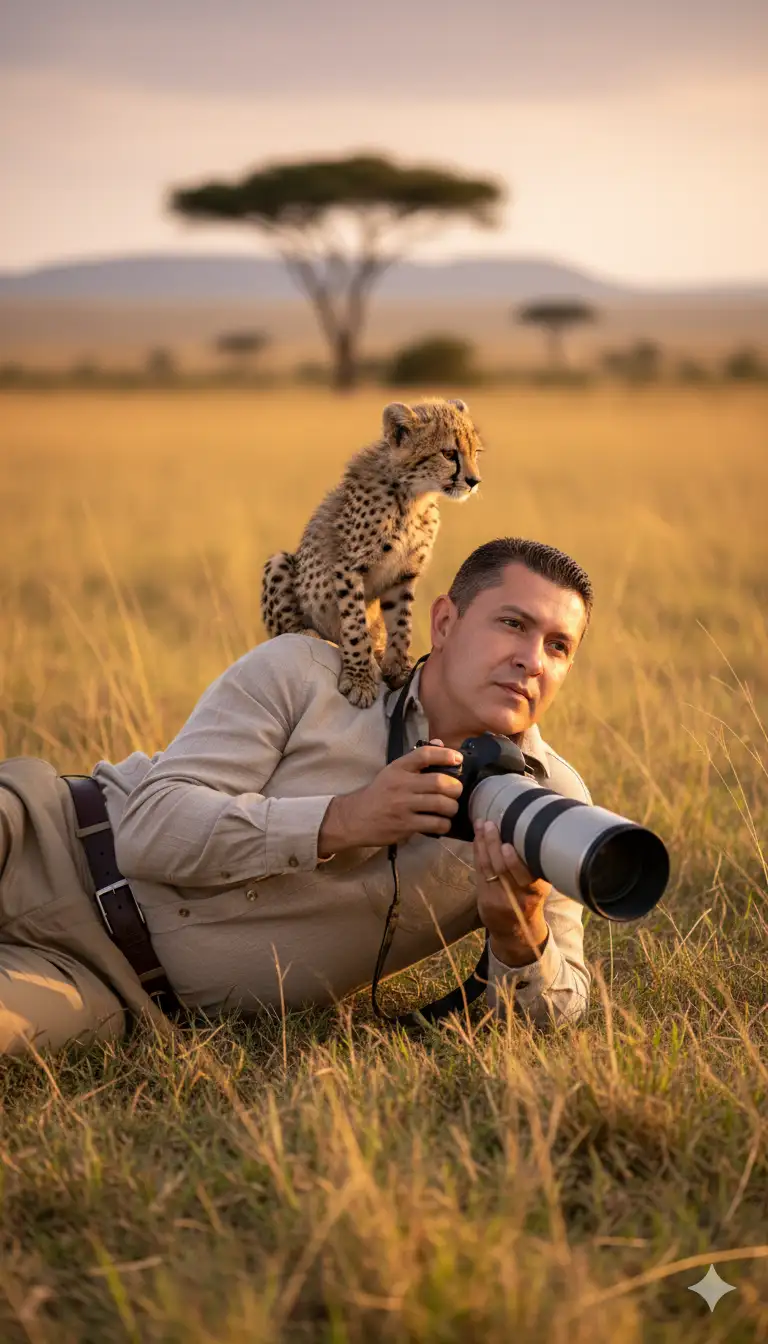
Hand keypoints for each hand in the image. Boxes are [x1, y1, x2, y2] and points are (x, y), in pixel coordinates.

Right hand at [318, 739, 462, 854]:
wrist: (355, 818)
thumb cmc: (379, 793)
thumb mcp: (393, 772)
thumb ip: (417, 759)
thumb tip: (440, 743)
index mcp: (398, 768)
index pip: (425, 754)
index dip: (446, 754)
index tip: (458, 759)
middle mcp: (401, 785)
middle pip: (440, 782)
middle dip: (456, 788)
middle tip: (455, 792)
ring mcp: (403, 806)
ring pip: (442, 805)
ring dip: (452, 808)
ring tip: (450, 809)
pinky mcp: (405, 825)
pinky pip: (436, 824)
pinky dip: (444, 824)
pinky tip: (441, 823)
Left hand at [474, 820, 550, 965]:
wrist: (515, 932)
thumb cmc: (529, 900)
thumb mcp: (537, 887)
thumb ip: (530, 866)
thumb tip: (521, 830)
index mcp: (536, 891)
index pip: (526, 875)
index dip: (514, 861)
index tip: (507, 844)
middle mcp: (517, 896)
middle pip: (502, 869)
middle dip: (494, 844)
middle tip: (490, 824)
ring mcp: (499, 898)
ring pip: (488, 868)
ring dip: (482, 844)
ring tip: (481, 824)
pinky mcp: (485, 898)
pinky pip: (479, 872)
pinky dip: (477, 853)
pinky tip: (477, 838)